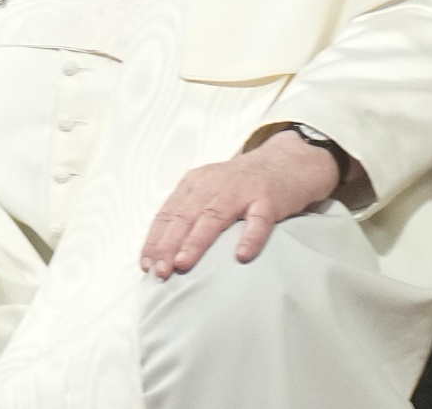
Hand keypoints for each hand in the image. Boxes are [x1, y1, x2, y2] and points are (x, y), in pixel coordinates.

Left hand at [140, 129, 339, 277]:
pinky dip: (249, 237)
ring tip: (183, 263)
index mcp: (195, 184)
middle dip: (168, 245)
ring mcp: (241, 191)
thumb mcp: (209, 191)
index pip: (168, 214)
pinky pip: (258, 220)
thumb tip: (163, 252)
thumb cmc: (241, 185)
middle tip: (159, 270)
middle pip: (185, 217)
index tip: (145, 264)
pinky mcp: (268, 198)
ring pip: (214, 217)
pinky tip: (241, 255)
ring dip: (196, 241)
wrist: (286, 162)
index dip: (155, 240)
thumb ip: (189, 214)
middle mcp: (213, 185)